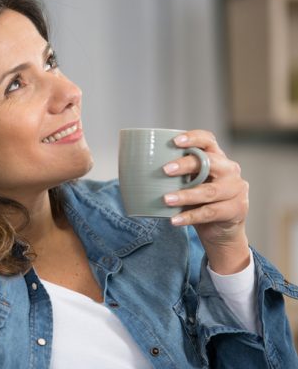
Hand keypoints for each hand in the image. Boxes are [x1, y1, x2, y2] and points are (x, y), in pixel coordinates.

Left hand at [162, 130, 249, 273]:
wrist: (221, 230)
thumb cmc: (198, 201)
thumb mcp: (189, 184)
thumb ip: (174, 175)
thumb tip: (133, 171)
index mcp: (217, 158)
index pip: (208, 140)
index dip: (193, 138)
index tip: (174, 142)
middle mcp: (229, 169)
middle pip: (210, 162)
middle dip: (186, 165)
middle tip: (164, 170)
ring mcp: (236, 189)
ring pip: (209, 191)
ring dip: (185, 195)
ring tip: (165, 199)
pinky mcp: (236, 209)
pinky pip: (210, 212)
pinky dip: (190, 217)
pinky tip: (174, 220)